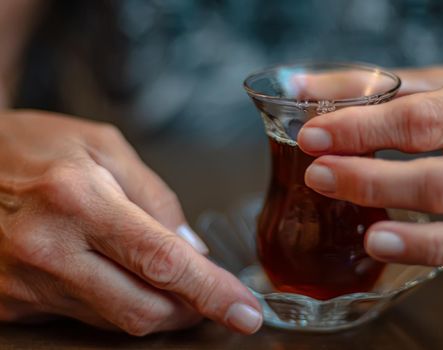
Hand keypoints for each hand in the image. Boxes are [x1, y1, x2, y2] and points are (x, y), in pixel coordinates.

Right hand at [0, 111, 261, 334]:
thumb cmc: (33, 145)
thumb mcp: (102, 146)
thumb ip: (155, 196)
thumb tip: (192, 250)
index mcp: (79, 200)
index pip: (163, 261)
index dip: (212, 292)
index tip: (245, 311)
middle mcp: (49, 248)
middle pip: (143, 310)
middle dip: (188, 311)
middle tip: (208, 296)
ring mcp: (24, 283)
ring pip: (114, 320)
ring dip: (153, 307)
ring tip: (161, 278)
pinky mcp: (10, 303)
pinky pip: (82, 317)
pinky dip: (113, 303)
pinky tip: (112, 275)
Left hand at [297, 65, 442, 344]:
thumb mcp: (436, 82)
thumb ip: (369, 85)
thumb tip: (300, 87)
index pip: (418, 120)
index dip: (360, 130)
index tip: (313, 138)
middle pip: (442, 183)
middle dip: (375, 184)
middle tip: (320, 179)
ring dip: (426, 245)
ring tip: (373, 243)